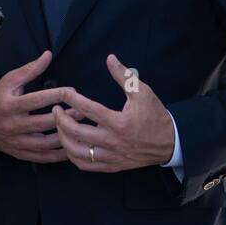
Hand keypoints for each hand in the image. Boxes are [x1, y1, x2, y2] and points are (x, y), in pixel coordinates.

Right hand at [0, 51, 73, 163]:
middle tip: (83, 111)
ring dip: (64, 137)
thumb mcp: (9, 80)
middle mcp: (13, 125)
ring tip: (81, 129)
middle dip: (65, 117)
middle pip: (43, 123)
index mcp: (10, 105)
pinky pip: (41, 157)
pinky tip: (71, 149)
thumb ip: (30, 69)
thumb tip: (48, 55)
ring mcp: (16, 141)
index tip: (72, 92)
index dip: (55, 95)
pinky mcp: (19, 153)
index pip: (36, 100)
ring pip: (44, 143)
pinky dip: (57, 156)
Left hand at [52, 54, 175, 172]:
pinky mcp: (111, 166)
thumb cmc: (154, 115)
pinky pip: (86, 166)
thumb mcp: (142, 92)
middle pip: (77, 132)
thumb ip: (124, 75)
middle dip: (61, 120)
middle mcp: (112, 141)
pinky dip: (73, 156)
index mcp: (119, 122)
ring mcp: (111, 156)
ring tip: (59, 127)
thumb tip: (110, 58)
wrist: (169, 142)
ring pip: (77, 152)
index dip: (71, 99)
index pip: (88, 109)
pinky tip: (69, 145)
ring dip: (63, 139)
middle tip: (55, 109)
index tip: (62, 92)